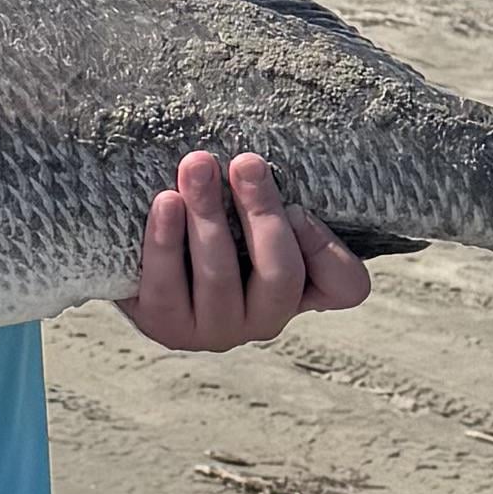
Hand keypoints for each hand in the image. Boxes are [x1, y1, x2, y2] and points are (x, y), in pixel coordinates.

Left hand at [117, 147, 373, 353]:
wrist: (146, 256)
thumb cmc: (215, 220)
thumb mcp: (254, 207)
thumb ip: (275, 196)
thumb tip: (256, 174)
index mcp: (301, 292)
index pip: (346, 286)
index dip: (326, 249)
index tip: (297, 205)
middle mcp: (264, 321)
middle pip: (280, 274)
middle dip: (261, 213)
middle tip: (245, 163)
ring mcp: (214, 330)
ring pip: (220, 278)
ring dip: (209, 216)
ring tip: (197, 166)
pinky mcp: (165, 325)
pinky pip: (166, 287)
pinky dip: (166, 242)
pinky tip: (166, 202)